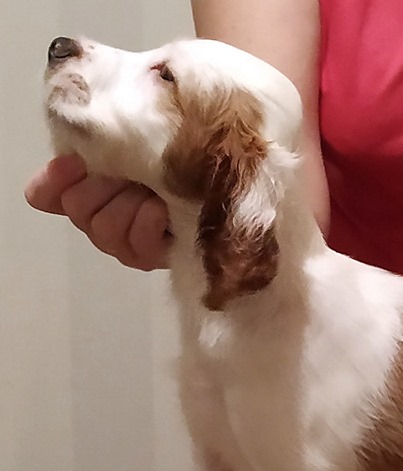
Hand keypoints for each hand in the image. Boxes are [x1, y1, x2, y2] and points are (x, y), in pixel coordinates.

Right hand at [24, 154, 169, 269]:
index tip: (74, 162)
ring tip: (152, 192)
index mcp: (87, 187)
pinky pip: (134, 247)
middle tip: (129, 175)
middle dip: (104, 187)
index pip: (45, 194)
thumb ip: (95, 144)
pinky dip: (146, 224)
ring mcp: (126, 243)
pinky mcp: (152, 258)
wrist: (220, 175)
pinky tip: (160, 209)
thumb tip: (66, 153)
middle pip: (77, 208)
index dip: (55, 180)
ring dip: (129, 206)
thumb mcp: (133, 141)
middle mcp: (100, 217)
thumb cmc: (175, 156)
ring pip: (103, 228)